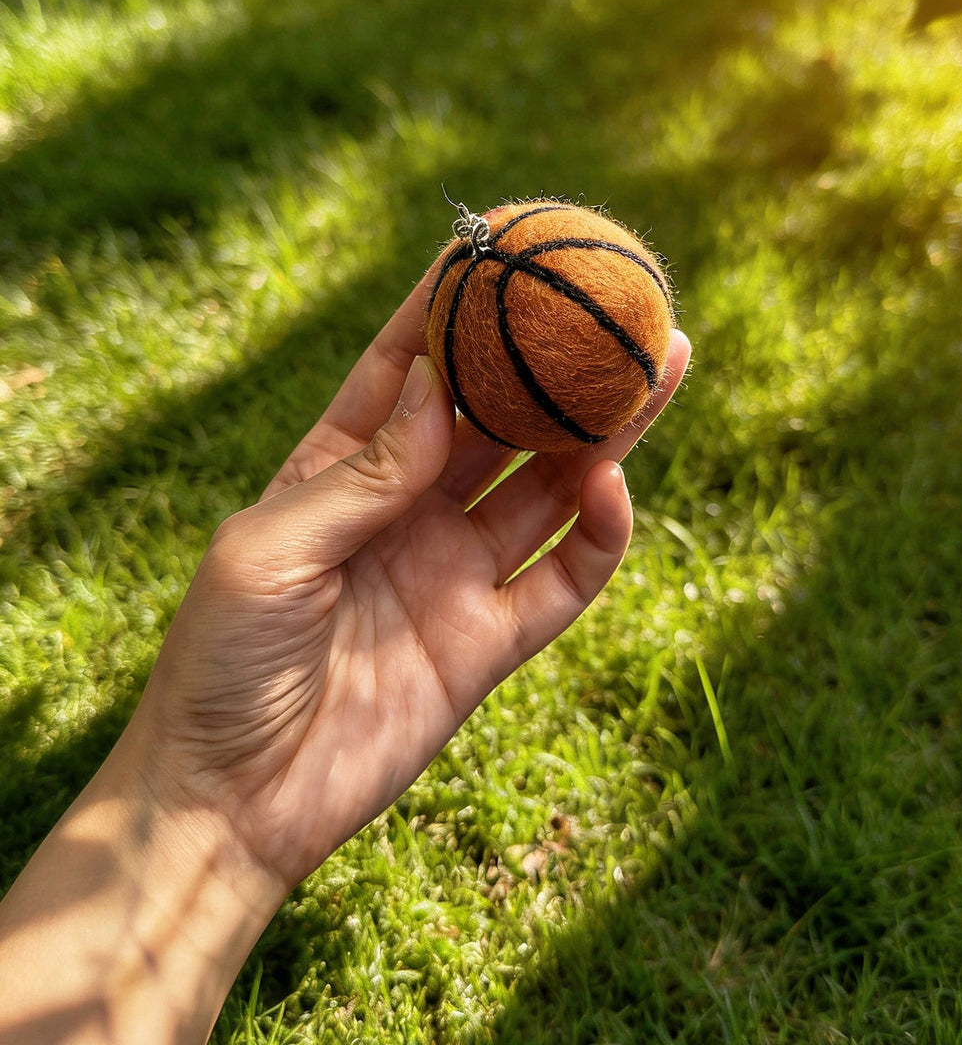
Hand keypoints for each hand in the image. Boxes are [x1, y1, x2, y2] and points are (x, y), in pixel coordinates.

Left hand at [125, 275, 690, 895]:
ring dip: (604, 430)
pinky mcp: (489, 643)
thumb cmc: (220, 664)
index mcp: (339, 472)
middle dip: (552, 360)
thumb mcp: (270, 549)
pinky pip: (563, 579)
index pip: (407, 367)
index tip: (499, 242)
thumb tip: (435, 382)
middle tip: (613, 300)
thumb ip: (363, 473)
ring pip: (548, 486)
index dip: (452, 305)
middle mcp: (406, 511)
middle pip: (500, 418)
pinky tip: (613, 484)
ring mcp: (453, 573)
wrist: (231, 802)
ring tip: (658, 364)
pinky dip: (599, 534)